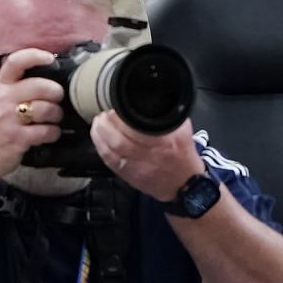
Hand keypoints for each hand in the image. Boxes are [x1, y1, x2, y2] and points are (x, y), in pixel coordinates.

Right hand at [0, 48, 66, 180]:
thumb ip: (13, 87)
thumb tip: (43, 77)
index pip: (16, 62)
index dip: (36, 56)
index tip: (50, 59)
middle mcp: (3, 100)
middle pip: (40, 85)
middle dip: (56, 92)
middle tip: (57, 98)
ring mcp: (9, 119)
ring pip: (46, 108)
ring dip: (56, 114)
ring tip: (54, 118)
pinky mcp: (17, 138)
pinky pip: (46, 131)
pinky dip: (53, 133)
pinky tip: (49, 133)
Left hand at [91, 113, 206, 200]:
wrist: (184, 183)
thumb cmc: (182, 155)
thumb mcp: (182, 130)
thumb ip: (168, 114)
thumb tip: (151, 99)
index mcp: (166, 142)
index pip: (138, 128)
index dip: (122, 117)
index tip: (116, 108)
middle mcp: (150, 156)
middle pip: (120, 140)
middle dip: (107, 125)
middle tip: (103, 115)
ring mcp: (138, 167)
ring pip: (112, 151)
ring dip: (100, 135)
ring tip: (98, 124)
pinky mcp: (129, 176)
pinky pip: (110, 162)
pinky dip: (101, 148)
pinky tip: (98, 138)